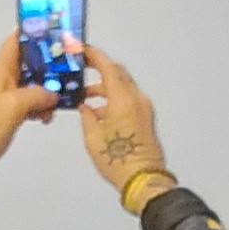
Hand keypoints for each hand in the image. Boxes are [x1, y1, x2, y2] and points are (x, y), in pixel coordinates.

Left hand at [0, 34, 58, 170]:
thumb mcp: (16, 105)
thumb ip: (38, 94)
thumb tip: (54, 94)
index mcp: (2, 67)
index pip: (18, 39)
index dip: (35, 33)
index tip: (55, 35)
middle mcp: (5, 75)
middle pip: (30, 60)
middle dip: (49, 64)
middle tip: (67, 69)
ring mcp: (8, 91)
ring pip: (33, 81)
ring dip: (47, 89)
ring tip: (57, 100)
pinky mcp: (11, 107)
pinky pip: (30, 99)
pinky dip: (40, 105)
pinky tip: (47, 116)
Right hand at [79, 47, 173, 200]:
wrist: (142, 179)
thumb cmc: (117, 161)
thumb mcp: (92, 139)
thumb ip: (87, 116)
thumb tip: (85, 107)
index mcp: (123, 99)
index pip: (109, 67)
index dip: (95, 56)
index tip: (83, 50)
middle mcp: (136, 98)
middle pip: (118, 74)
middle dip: (100, 69)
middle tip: (83, 70)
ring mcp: (143, 107)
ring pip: (123, 86)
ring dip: (105, 87)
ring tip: (86, 97)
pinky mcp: (145, 117)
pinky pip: (128, 99)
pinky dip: (113, 99)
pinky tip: (99, 110)